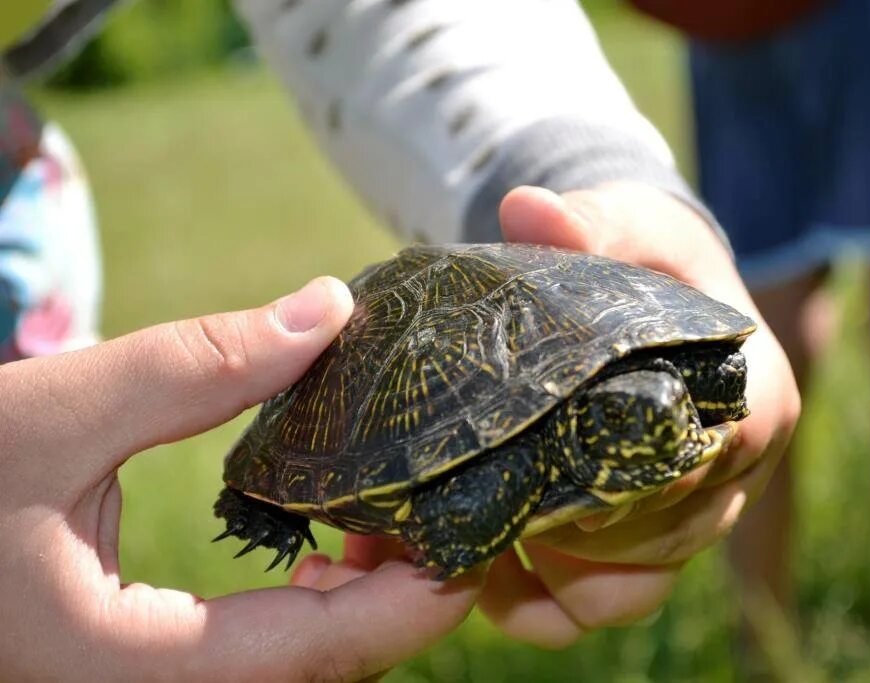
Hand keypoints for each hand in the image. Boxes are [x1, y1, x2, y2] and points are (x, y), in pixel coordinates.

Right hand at [0, 278, 479, 681]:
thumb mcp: (52, 415)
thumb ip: (194, 367)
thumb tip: (328, 310)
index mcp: (134, 667)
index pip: (325, 649)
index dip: (421, 594)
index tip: (486, 526)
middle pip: (330, 661)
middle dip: (409, 588)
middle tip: (461, 494)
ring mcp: (153, 682)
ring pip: (301, 658)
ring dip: (367, 589)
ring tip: (403, 499)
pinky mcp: (147, 659)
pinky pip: (263, 646)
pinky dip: (316, 592)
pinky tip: (330, 532)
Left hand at [472, 182, 799, 646]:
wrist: (643, 292)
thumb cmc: (645, 260)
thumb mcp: (622, 224)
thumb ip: (586, 222)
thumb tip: (528, 208)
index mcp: (753, 396)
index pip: (711, 455)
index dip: (634, 469)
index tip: (552, 463)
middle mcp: (731, 472)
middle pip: (662, 535)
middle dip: (568, 528)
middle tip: (478, 501)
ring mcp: (688, 519)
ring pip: (628, 588)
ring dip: (542, 573)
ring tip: (464, 537)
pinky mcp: (644, 548)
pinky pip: (595, 608)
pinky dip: (535, 602)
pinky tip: (478, 563)